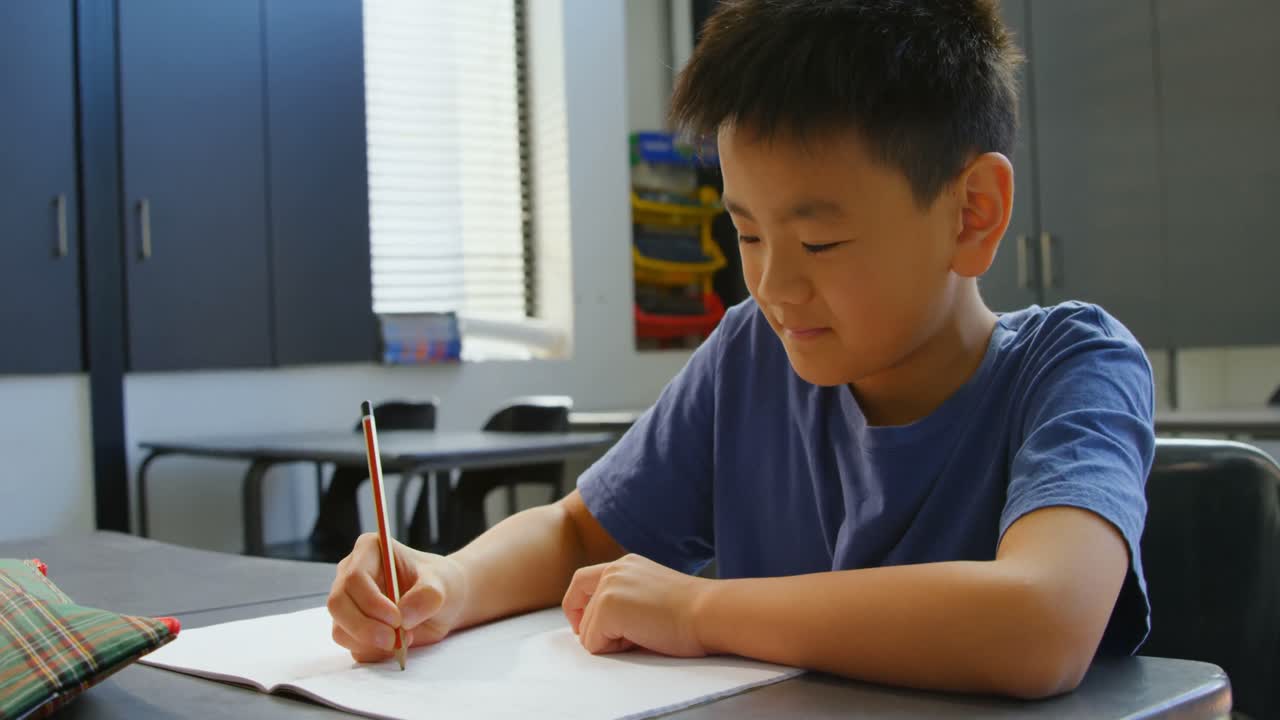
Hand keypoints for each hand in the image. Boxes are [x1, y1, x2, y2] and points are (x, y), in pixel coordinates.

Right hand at [327, 533, 469, 662]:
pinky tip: (396, 643)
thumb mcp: (442, 584)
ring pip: (340, 629)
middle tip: (393, 640)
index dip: (371, 602)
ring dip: (370, 642)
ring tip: (403, 638)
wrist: (442, 604)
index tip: (397, 619)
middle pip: (338, 604)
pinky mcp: (351, 627)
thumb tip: (404, 617)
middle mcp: (350, 574)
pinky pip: (351, 646)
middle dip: (364, 627)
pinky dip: (373, 651)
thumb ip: (426, 596)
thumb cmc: (440, 583)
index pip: (354, 577)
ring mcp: (348, 602)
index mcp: (369, 550)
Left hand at [561, 554, 712, 656]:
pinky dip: (612, 650)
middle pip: (579, 608)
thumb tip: (599, 629)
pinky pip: (592, 644)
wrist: (709, 612)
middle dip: (596, 631)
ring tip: (644, 635)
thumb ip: (625, 600)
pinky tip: (641, 640)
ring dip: (609, 642)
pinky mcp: (607, 608)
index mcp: (625, 565)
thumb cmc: (692, 613)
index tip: (588, 627)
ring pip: (586, 630)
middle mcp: (613, 570)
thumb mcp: (651, 595)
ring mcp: (608, 588)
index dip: (578, 606)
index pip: (582, 581)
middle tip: (625, 640)